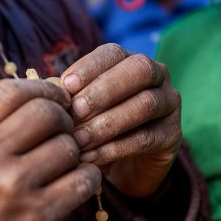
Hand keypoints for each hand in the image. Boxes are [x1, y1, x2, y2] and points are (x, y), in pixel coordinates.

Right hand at [0, 79, 101, 220]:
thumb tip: (48, 91)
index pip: (12, 90)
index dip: (41, 88)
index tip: (53, 100)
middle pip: (47, 112)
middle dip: (62, 119)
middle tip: (61, 133)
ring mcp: (14, 188)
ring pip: (69, 145)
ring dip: (74, 152)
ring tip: (63, 164)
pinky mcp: (40, 217)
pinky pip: (84, 179)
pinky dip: (87, 177)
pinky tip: (75, 183)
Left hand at [62, 44, 180, 198]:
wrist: (126, 168)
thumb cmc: (97, 129)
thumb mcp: (80, 111)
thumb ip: (69, 99)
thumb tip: (48, 92)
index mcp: (129, 61)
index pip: (113, 53)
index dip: (89, 66)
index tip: (66, 85)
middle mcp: (157, 75)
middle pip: (138, 70)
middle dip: (104, 90)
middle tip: (76, 112)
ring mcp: (169, 104)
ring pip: (145, 105)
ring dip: (108, 122)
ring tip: (79, 140)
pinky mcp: (173, 135)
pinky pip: (146, 138)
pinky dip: (115, 148)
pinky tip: (91, 158)